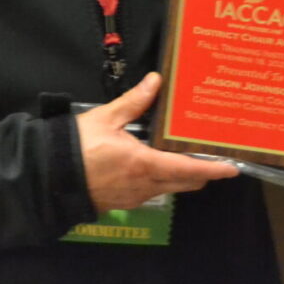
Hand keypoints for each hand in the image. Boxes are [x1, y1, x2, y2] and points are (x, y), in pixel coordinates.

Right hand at [76, 72, 238, 211]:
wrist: (50, 177)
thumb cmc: (79, 146)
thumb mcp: (106, 118)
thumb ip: (134, 101)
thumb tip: (156, 81)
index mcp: (145, 164)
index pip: (189, 170)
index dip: (213, 170)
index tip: (233, 169)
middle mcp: (146, 186)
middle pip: (185, 183)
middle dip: (202, 172)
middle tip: (211, 155)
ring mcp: (135, 197)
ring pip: (169, 189)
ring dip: (181, 176)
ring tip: (184, 156)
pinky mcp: (124, 202)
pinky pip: (152, 192)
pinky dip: (162, 180)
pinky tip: (155, 164)